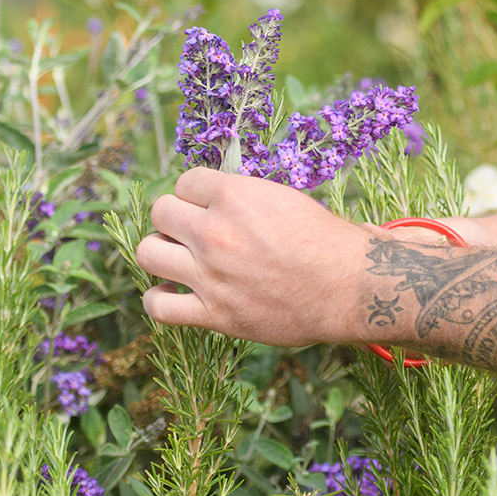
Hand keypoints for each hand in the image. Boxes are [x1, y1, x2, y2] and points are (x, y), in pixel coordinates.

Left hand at [137, 167, 378, 345]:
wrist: (349, 286)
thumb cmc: (325, 241)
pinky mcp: (213, 313)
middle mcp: (215, 232)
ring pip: (147, 252)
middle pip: (160, 212)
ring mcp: (209, 274)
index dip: (195, 194)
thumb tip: (218, 196)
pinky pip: (158, 305)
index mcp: (234, 196)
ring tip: (179, 259)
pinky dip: (159, 299)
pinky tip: (173, 293)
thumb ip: (245, 197)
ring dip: (160, 252)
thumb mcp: (285, 199)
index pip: (184, 182)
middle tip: (192, 232)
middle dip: (174, 219)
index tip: (206, 206)